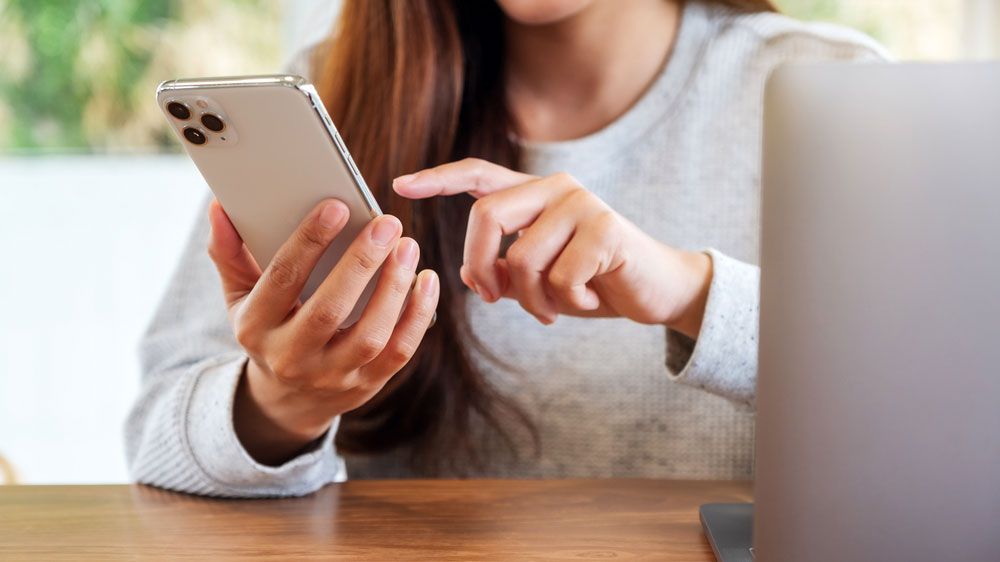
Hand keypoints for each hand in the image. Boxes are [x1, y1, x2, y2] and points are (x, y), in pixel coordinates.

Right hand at [207, 199, 438, 464]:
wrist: (289, 400)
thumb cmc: (269, 329)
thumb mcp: (240, 297)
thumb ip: (230, 253)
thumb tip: (220, 207)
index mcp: (256, 327)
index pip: (283, 279)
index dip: (309, 241)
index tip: (337, 206)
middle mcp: (292, 356)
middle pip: (329, 309)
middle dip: (360, 263)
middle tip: (387, 223)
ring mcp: (332, 376)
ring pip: (370, 334)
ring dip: (394, 288)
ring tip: (408, 246)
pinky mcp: (367, 384)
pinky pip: (399, 351)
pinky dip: (417, 315)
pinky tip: (426, 280)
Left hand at [393, 158, 710, 336]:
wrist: (656, 290)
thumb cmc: (594, 281)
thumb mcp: (541, 278)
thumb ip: (505, 270)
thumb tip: (473, 278)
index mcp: (535, 194)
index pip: (479, 175)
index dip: (438, 179)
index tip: (399, 186)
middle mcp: (556, 187)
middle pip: (486, 216)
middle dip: (480, 267)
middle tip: (494, 299)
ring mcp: (582, 204)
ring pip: (521, 258)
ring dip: (532, 300)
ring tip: (554, 309)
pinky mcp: (606, 229)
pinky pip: (560, 279)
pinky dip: (567, 304)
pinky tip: (589, 299)